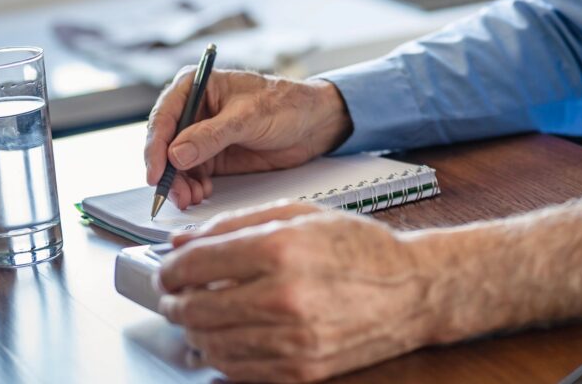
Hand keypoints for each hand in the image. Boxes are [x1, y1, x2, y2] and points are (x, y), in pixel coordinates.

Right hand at [143, 70, 352, 208]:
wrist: (315, 123)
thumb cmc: (287, 104)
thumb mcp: (248, 117)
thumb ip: (211, 136)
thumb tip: (176, 154)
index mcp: (197, 86)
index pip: (164, 116)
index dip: (156, 146)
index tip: (156, 172)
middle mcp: (194, 110)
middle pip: (165, 143)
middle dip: (167, 171)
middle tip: (174, 193)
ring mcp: (202, 135)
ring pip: (176, 163)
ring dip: (179, 183)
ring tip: (191, 197)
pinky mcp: (213, 156)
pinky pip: (192, 174)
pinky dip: (192, 187)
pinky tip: (202, 194)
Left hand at [158, 202, 435, 381]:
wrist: (413, 290)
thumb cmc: (361, 249)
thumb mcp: (301, 214)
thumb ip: (237, 223)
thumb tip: (183, 241)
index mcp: (281, 249)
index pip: (196, 264)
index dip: (171, 268)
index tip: (168, 269)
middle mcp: (284, 296)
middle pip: (196, 308)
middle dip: (175, 300)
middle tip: (175, 294)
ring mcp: (292, 339)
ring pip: (211, 343)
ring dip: (194, 330)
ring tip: (198, 316)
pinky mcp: (301, 370)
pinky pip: (239, 370)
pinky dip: (220, 356)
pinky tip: (224, 339)